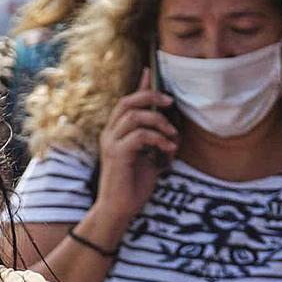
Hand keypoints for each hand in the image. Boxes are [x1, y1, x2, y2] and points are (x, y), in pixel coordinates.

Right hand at [96, 69, 178, 220]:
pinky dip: (158, 139)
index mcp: (115, 132)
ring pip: (134, 115)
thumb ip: (154, 142)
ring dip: (159, 122)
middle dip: (150, 97)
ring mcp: (111, 143)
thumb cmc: (133, 187)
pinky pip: (140, 135)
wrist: (119, 210)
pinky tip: (169, 150)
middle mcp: (110, 133)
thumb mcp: (149, 159)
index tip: (151, 71)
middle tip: (170, 103)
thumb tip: (170, 130)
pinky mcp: (117, 154)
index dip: (139, 85)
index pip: (126, 102)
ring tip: (172, 137)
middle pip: (127, 102)